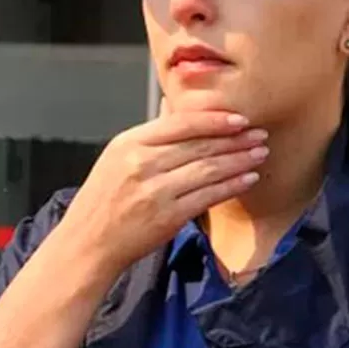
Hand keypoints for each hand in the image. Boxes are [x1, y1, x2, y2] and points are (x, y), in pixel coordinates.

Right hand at [60, 110, 267, 273]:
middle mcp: (141, 163)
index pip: (181, 123)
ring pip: (208, 169)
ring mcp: (155, 191)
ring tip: (260, 154)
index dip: (215, 120)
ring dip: (240, 160)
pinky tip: (249, 178)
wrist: (88, 242)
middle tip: (260, 134)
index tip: (240, 119)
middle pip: (200, 145)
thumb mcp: (117, 156)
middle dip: (235, 139)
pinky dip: (232, 185)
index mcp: (130, 143)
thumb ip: (150, 134)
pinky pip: (208, 196)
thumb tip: (172, 104)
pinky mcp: (168, 216)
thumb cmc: (104, 199)